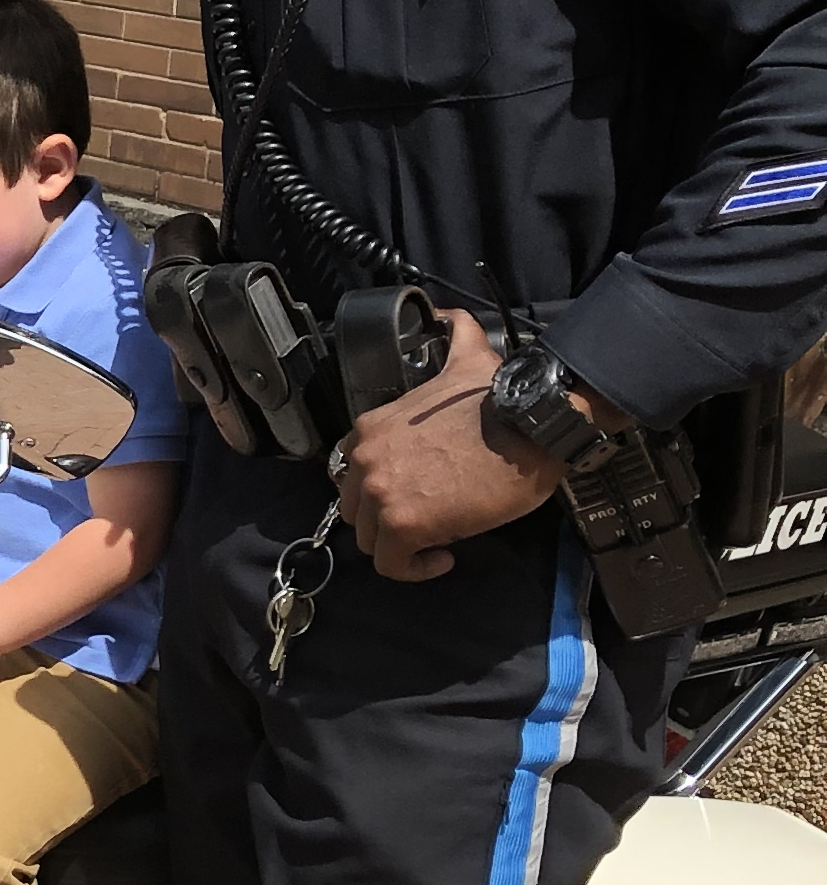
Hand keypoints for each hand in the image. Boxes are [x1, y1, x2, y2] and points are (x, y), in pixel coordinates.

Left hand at [336, 304, 559, 581]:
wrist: (532, 426)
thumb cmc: (503, 402)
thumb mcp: (466, 361)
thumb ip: (451, 339)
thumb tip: (450, 316)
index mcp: (371, 427)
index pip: (352, 472)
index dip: (381, 489)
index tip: (414, 494)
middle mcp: (364, 457)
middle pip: (356, 509)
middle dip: (387, 518)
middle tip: (427, 518)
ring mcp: (380, 491)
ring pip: (371, 540)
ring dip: (401, 545)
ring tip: (438, 537)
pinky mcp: (402, 524)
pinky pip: (392, 564)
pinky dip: (414, 568)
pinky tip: (442, 556)